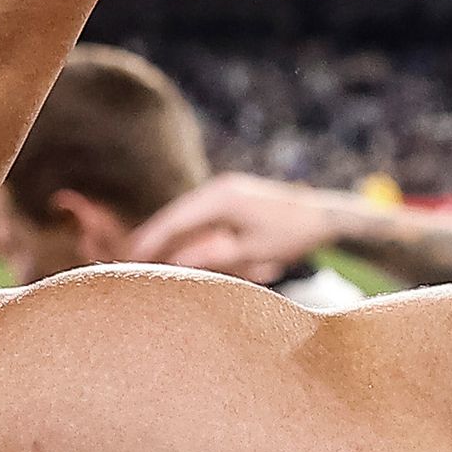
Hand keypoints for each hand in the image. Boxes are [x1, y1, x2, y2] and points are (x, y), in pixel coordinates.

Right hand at [126, 173, 354, 283]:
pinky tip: (175, 249)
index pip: (174, 221)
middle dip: (153, 238)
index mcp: (221, 198)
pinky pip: (199, 216)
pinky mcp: (231, 197)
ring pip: (185, 216)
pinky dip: (186, 232)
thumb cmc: (291, 234)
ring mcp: (225, 190)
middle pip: (174, 216)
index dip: (149, 241)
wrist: (324, 215)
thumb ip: (212, 255)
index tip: (128, 259)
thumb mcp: (251, 251)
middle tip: (128, 262)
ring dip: (169, 236)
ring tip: (145, 258)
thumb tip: (173, 262)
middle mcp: (219, 189)